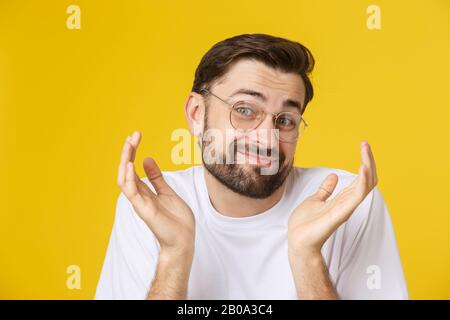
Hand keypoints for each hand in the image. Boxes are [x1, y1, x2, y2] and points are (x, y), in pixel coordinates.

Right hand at [117, 131, 195, 255]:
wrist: (184, 239)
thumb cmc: (176, 219)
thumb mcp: (167, 191)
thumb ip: (156, 178)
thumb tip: (146, 159)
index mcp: (144, 191)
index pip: (133, 168)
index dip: (132, 152)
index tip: (135, 135)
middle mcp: (139, 196)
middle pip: (126, 171)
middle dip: (128, 152)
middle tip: (132, 135)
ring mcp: (139, 203)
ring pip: (124, 179)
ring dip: (126, 161)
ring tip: (129, 144)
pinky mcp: (143, 210)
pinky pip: (131, 192)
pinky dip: (129, 178)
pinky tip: (130, 164)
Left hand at [288, 141, 377, 256]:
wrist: (297, 241)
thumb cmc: (306, 224)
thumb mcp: (315, 200)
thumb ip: (326, 190)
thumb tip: (334, 176)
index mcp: (342, 199)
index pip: (361, 179)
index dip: (364, 163)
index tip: (363, 146)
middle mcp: (347, 203)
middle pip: (367, 181)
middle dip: (368, 161)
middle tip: (366, 143)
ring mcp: (345, 208)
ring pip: (364, 187)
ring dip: (367, 168)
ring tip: (366, 151)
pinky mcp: (339, 214)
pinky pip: (355, 197)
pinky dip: (362, 182)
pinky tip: (363, 169)